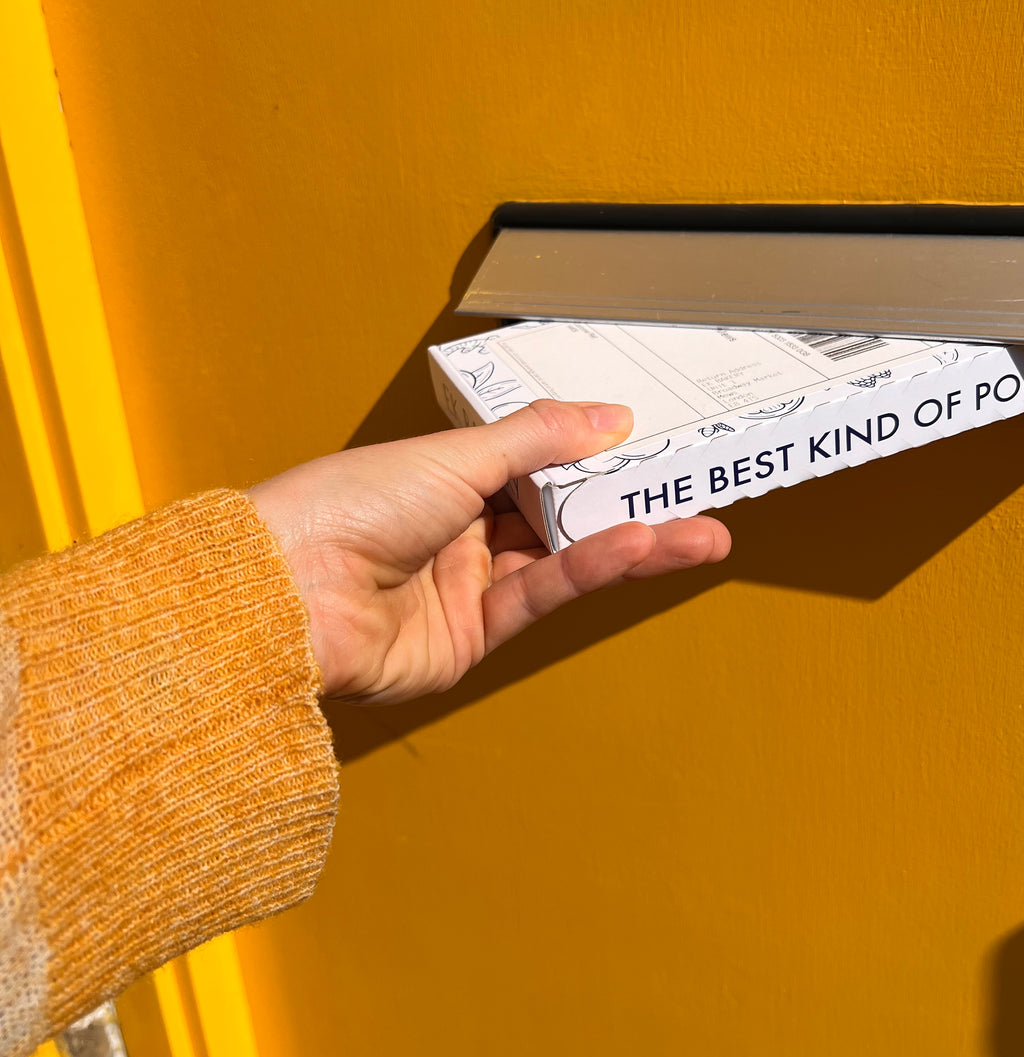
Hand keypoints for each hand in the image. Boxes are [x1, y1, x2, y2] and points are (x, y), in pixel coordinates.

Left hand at [250, 400, 730, 702]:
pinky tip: (639, 546)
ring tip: (701, 533)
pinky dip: (590, 570)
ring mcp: (463, 589)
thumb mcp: (457, 453)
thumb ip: (540, 439)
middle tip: (697, 493)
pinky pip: (541, 597)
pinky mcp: (469, 640)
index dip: (593, 458)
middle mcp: (455, 532)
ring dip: (631, 545)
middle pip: (558, 516)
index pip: (534, 464)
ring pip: (562, 559)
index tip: (651, 447)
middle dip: (628, 506)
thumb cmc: (349, 504)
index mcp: (442, 478)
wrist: (288, 591)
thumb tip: (611, 416)